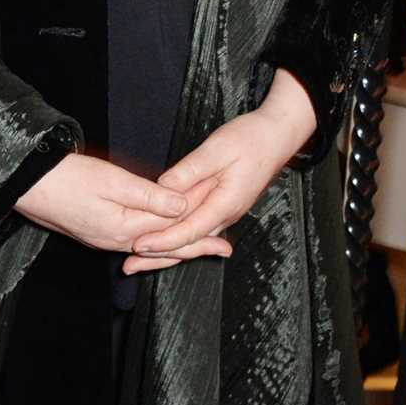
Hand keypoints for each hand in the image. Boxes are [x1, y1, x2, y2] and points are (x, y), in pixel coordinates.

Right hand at [16, 151, 233, 261]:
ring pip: (152, 246)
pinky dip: (157, 241)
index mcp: (123, 229)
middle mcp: (116, 241)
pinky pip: (137, 241)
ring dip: (179, 245)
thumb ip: (149, 196)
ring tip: (204, 246)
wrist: (28, 185)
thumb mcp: (112, 181)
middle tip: (225, 249)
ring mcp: (106, 239)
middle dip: (196, 246)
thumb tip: (182, 206)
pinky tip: (164, 239)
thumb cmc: (67, 178)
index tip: (224, 228)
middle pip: (165, 246)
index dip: (199, 224)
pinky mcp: (98, 233)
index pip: (171, 228)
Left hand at [122, 71, 315, 274]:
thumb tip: (163, 187)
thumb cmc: (250, 139)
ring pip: (190, 239)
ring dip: (164, 251)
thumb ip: (190, 171)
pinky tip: (159, 242)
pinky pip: (195, 227)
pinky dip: (176, 237)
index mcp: (225, 204)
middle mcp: (225, 215)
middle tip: (129, 267)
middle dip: (158, 257)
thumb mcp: (217, 149)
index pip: (189, 231)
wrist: (276, 137)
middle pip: (187, 243)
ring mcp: (224, 213)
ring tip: (137, 262)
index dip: (162, 241)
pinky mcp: (220, 206)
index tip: (138, 246)